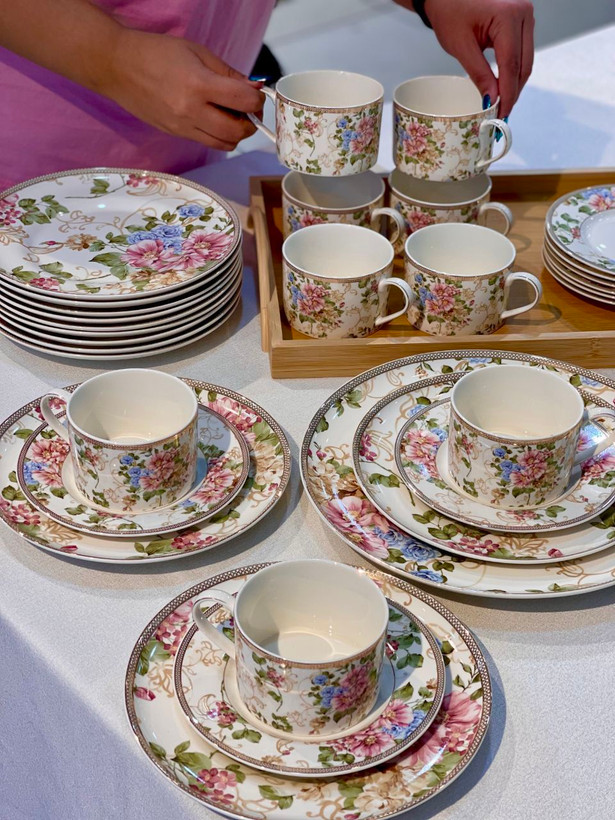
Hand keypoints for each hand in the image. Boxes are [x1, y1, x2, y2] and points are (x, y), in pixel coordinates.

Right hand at [104, 29, 264, 149]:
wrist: (117, 66)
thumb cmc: (156, 52)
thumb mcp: (197, 52)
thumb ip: (228, 73)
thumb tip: (253, 88)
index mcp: (199, 85)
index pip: (243, 102)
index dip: (257, 100)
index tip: (256, 95)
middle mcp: (191, 111)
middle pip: (237, 132)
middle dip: (250, 123)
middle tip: (247, 111)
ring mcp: (181, 127)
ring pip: (223, 145)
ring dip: (234, 134)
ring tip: (230, 117)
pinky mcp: (174, 134)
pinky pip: (206, 142)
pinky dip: (217, 135)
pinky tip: (212, 119)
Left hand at [398, 0, 534, 115]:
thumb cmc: (450, 10)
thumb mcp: (462, 47)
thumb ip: (479, 75)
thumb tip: (492, 100)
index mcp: (509, 16)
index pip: (512, 65)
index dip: (507, 94)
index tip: (501, 115)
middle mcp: (523, 13)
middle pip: (523, 64)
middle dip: (513, 92)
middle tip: (501, 115)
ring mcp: (525, 15)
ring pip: (526, 60)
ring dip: (514, 83)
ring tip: (502, 104)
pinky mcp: (522, 20)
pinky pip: (522, 51)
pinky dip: (513, 70)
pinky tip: (504, 86)